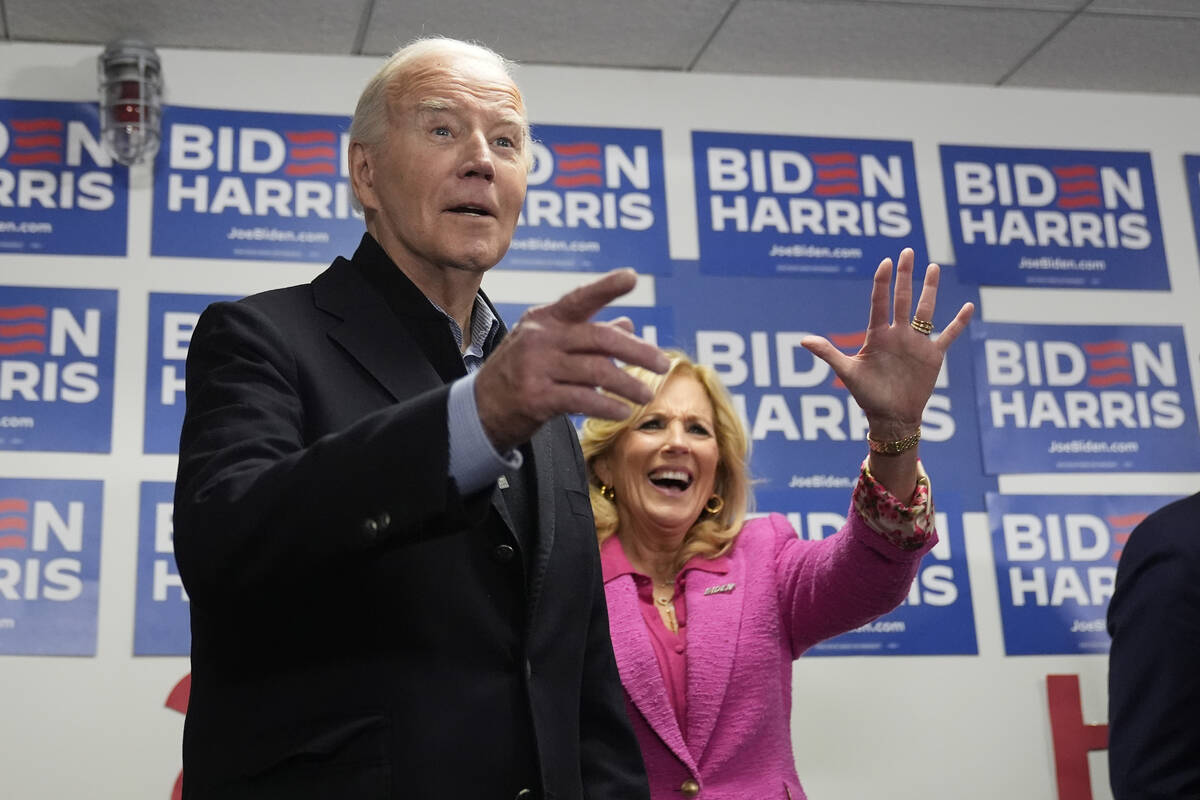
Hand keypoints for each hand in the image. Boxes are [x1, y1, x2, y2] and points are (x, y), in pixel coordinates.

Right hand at [476, 268, 668, 451]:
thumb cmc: (522, 371)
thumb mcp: (550, 345)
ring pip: (596, 371)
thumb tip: (628, 322)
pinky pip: (582, 399)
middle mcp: (541, 337)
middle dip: (637, 352)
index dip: (607, 287)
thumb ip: (589, 333)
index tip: (631, 278)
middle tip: (662, 365)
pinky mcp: (536, 396)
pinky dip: (608, 406)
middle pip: (599, 338)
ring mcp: (537, 367)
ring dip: (628, 385)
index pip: (580, 298)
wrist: (482, 408)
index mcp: (546, 319)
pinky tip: (623, 412)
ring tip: (647, 396)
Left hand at [801, 248, 973, 440]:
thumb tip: (803, 340)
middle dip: (905, 275)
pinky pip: (949, 335)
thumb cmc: (867, 395)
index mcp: (877, 335)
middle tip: (907, 251)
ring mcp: (917, 343)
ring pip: (926, 310)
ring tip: (933, 266)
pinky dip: (959, 322)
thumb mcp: (847, 373)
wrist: (891, 416)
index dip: (882, 282)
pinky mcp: (933, 355)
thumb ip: (828, 354)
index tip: (885, 262)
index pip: (879, 302)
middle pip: (903, 298)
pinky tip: (968, 306)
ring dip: (930, 290)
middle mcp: (898, 334)